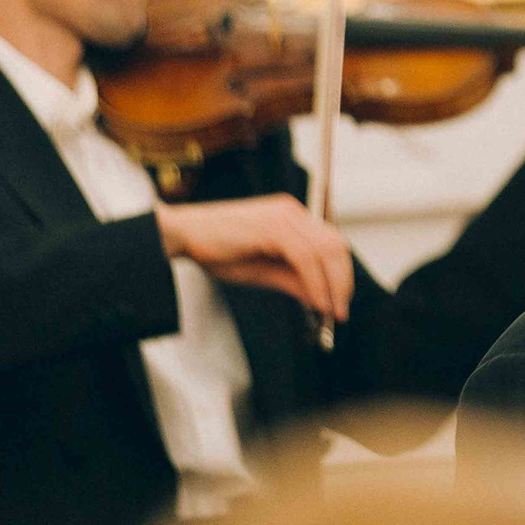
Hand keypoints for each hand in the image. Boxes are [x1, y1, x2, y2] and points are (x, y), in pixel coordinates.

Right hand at [154, 195, 353, 324]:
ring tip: (330, 312)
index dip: (342, 274)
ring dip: (332, 285)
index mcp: (293, 218)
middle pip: (336, 245)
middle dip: (343, 281)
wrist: (181, 234)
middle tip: (340, 312)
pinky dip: (314, 282)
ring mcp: (284, 216)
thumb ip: (293, 280)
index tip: (340, 302)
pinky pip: (305, 257)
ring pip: (325, 251)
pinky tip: (314, 302)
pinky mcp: (273, 226)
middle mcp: (293, 212)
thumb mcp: (263, 271)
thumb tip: (321, 300)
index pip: (332, 243)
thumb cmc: (217, 251)